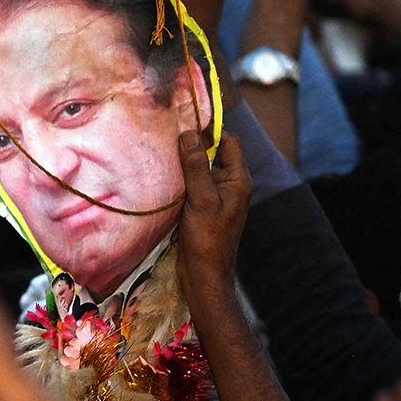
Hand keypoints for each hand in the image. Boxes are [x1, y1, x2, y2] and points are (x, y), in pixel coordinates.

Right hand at [177, 131, 250, 294]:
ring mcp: (215, 197)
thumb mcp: (201, 200)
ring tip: (162, 154)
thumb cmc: (207, 239)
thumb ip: (196, 167)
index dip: (210, 131)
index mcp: (238, 180)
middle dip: (193, 145)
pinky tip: (163, 177)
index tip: (185, 124)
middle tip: (168, 137)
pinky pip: (192, 184)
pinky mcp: (202, 207)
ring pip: (200, 169)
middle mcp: (229, 185)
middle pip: (213, 153)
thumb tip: (189, 134)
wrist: (204, 276)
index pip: (228, 142)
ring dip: (184, 163)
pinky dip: (180, 178)